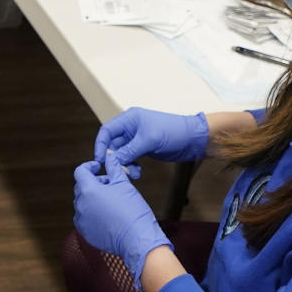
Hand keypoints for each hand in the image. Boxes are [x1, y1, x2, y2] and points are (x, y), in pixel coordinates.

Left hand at [72, 156, 170, 288]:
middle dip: (94, 182)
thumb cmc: (133, 211)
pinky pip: (84, 217)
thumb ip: (114, 168)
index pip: (80, 171)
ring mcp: (81, 220)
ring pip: (83, 202)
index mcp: (88, 190)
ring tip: (111, 201)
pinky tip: (108, 215)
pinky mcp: (85, 232)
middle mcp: (80, 204)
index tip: (99, 167)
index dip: (89, 166)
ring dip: (93, 198)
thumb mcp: (124, 184)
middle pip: (81, 187)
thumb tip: (110, 156)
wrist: (137, 239)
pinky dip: (92, 213)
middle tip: (111, 184)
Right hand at [94, 108, 208, 169]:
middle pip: (113, 144)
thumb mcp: (149, 140)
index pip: (107, 130)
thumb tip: (113, 161)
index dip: (100, 144)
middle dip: (115, 158)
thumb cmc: (173, 131)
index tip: (99, 160)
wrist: (192, 139)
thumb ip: (129, 150)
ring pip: (122, 153)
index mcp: (129, 118)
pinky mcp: (144, 148)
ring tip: (133, 173)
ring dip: (125, 164)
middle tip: (117, 170)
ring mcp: (137, 138)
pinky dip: (132, 166)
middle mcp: (131, 127)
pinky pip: (131, 158)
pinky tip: (138, 172)